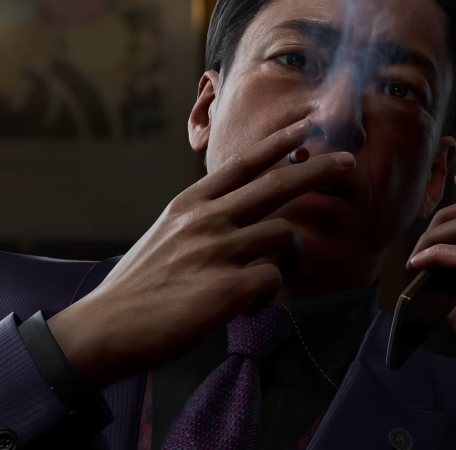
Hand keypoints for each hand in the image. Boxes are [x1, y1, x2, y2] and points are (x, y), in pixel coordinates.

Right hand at [47, 119, 355, 390]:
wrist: (107, 328)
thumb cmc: (137, 288)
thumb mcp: (164, 235)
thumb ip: (200, 221)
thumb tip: (235, 217)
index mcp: (190, 204)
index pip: (242, 165)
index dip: (276, 144)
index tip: (302, 128)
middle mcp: (207, 219)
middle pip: (278, 185)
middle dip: (318, 170)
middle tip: (348, 161)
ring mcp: (218, 250)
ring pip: (284, 236)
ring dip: (287, 261)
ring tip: (264, 284)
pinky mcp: (229, 287)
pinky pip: (274, 280)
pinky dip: (268, 296)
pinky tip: (246, 307)